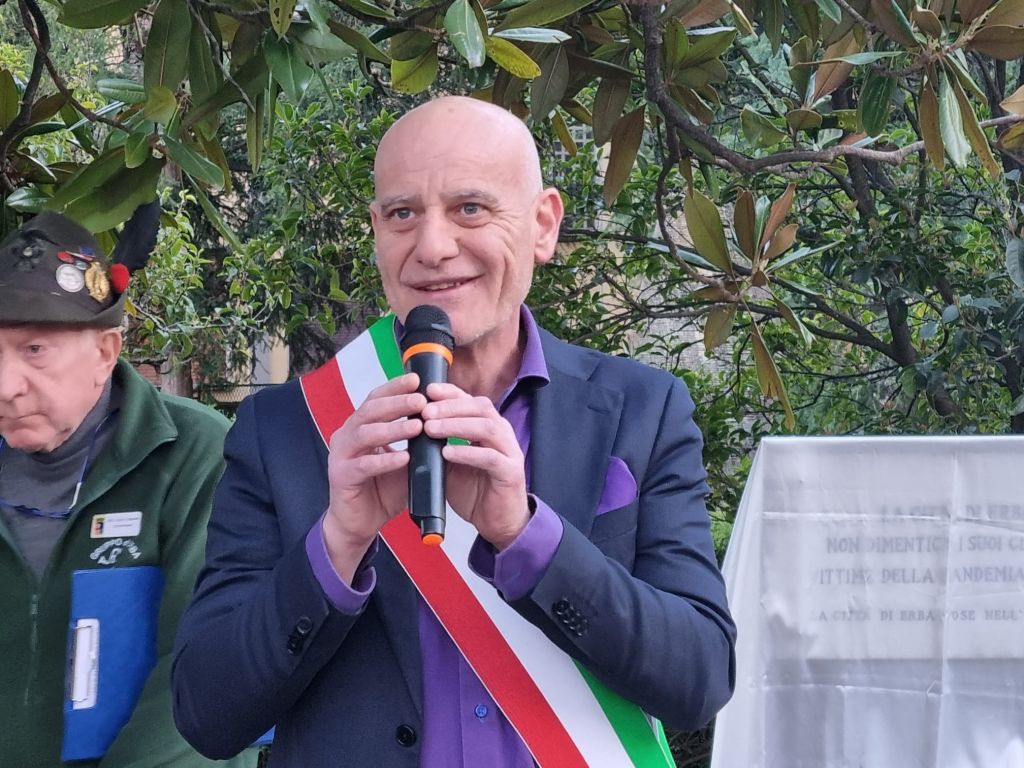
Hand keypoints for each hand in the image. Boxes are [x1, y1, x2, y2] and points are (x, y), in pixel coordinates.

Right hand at [322, 374, 424, 581]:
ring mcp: (340, 455)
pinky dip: (385, 461)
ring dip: (393, 429)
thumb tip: (445, 421)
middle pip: (369, 411)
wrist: (360, 523)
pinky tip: (404, 459)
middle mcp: (346, 436)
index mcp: (360, 426)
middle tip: (421, 400)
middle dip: (396, 403)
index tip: (418, 379)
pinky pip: (363, 466)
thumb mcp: (405, 460)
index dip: (395, 388)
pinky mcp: (340, 477)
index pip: (376, 399)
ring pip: (365, 434)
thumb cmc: (383, 488)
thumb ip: (418, 442)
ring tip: (417, 426)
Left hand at [421, 383, 529, 549]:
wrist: (499, 522)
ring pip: (487, 427)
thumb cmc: (476, 491)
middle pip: (480, 407)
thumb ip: (440, 445)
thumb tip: (413, 428)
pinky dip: (467, 452)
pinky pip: (489, 457)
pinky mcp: (511, 473)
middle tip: (424, 410)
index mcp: (489, 427)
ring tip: (431, 428)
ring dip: (456, 425)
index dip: (450, 393)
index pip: (471, 400)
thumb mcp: (452, 463)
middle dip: (450, 406)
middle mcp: (502, 434)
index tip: (426, 389)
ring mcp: (510, 452)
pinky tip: (447, 452)